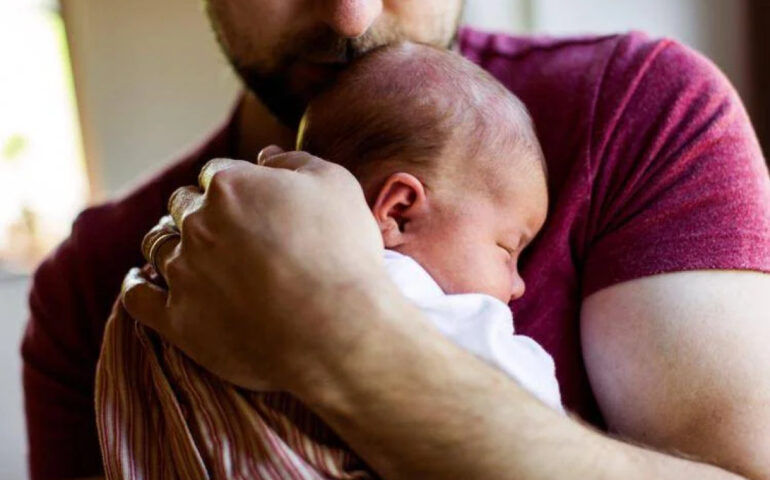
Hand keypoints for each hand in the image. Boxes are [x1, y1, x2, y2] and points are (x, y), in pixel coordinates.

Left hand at [122, 147, 385, 390]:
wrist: (338, 331)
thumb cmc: (344, 255)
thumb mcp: (336, 185)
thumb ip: (294, 162)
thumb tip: (265, 157)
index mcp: (231, 186)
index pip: (216, 173)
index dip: (234, 184)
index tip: (250, 203)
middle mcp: (198, 224)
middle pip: (182, 206)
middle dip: (199, 211)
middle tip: (224, 230)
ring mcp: (184, 273)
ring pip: (157, 245)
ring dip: (169, 242)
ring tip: (186, 252)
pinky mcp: (178, 320)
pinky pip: (137, 296)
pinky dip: (136, 283)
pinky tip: (141, 279)